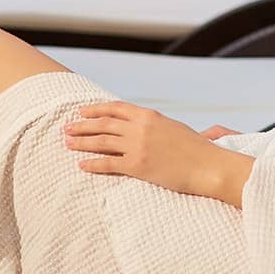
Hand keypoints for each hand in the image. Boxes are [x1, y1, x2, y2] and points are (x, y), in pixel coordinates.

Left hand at [65, 102, 253, 206]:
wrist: (207, 165)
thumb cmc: (196, 148)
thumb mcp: (174, 128)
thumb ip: (157, 124)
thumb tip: (149, 124)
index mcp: (149, 115)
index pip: (116, 108)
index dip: (96, 109)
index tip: (82, 111)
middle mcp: (140, 127)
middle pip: (104, 123)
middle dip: (83, 125)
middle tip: (67, 128)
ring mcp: (138, 146)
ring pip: (102, 141)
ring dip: (82, 141)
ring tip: (68, 143)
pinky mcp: (138, 165)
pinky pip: (108, 163)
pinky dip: (92, 163)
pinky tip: (81, 164)